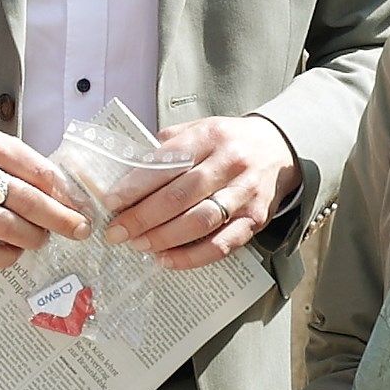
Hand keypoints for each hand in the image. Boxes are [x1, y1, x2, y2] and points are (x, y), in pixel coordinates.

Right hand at [0, 128, 89, 269]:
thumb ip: (26, 166)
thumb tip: (69, 197)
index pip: (38, 171)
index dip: (66, 194)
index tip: (83, 207)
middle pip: (27, 200)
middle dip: (61, 219)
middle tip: (79, 230)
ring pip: (8, 228)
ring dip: (34, 238)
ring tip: (42, 238)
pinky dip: (8, 256)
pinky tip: (15, 250)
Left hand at [106, 114, 301, 271]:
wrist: (278, 148)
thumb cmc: (227, 142)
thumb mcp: (198, 129)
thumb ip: (166, 147)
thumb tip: (124, 171)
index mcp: (209, 136)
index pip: (166, 162)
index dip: (135, 185)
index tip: (111, 203)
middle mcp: (229, 163)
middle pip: (180, 195)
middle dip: (142, 217)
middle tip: (117, 232)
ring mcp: (245, 193)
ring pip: (200, 221)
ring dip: (164, 238)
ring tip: (138, 245)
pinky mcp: (255, 219)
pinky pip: (222, 244)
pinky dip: (192, 256)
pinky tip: (168, 260)